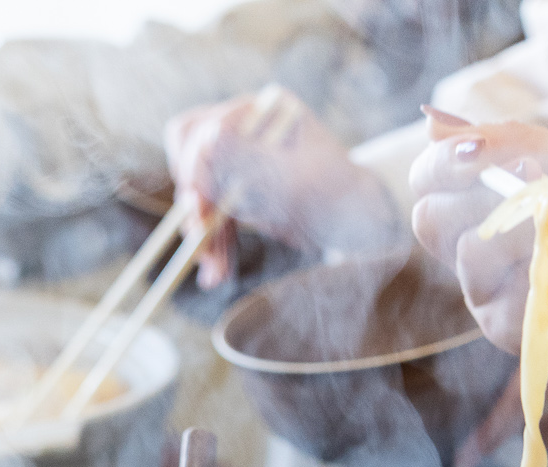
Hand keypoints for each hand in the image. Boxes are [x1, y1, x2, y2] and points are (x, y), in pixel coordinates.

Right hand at [166, 88, 403, 288]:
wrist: (356, 219)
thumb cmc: (338, 191)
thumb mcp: (295, 176)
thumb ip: (251, 158)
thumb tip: (207, 135)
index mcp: (259, 111)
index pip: (199, 130)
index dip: (192, 170)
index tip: (197, 207)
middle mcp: (243, 129)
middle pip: (191, 164)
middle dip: (195, 209)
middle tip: (199, 246)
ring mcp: (238, 161)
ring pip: (199, 198)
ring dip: (204, 237)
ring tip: (213, 275)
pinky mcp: (238, 192)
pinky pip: (212, 218)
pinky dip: (214, 245)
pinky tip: (215, 275)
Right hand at [409, 119, 547, 384]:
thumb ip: (518, 141)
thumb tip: (433, 120)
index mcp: (495, 204)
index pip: (431, 178)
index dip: (442, 161)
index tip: (480, 151)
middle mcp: (484, 250)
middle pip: (431, 217)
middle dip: (476, 193)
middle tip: (537, 188)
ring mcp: (494, 295)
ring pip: (467, 253)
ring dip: (524, 229)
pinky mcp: (514, 333)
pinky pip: (500, 297)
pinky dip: (541, 272)